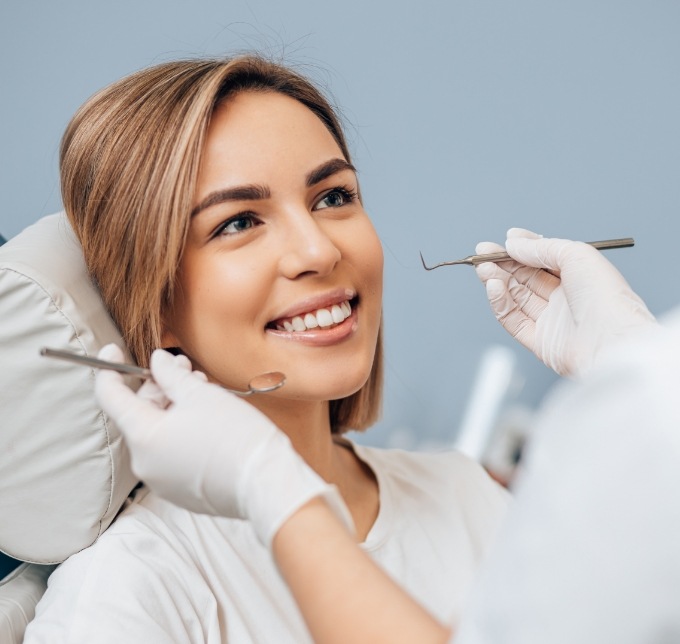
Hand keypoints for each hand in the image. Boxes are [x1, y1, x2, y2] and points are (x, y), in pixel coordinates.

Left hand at [95, 345, 352, 545]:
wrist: (266, 484)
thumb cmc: (235, 436)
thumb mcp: (201, 394)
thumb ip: (171, 375)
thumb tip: (157, 362)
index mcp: (143, 437)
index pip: (110, 398)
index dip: (109, 369)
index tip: (113, 351)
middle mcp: (144, 463)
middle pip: (139, 414)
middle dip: (159, 387)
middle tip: (184, 368)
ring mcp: (162, 481)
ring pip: (158, 433)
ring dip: (173, 408)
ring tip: (203, 391)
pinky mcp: (181, 491)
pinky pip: (171, 454)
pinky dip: (181, 432)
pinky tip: (207, 419)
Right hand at [475, 228, 656, 375]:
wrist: (612, 342)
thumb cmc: (606, 298)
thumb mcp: (576, 255)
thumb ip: (541, 248)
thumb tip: (513, 243)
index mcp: (579, 277)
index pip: (544, 260)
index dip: (523, 249)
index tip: (504, 241)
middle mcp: (565, 298)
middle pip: (525, 278)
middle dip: (503, 264)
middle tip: (482, 253)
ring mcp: (551, 320)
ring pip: (516, 297)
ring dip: (497, 280)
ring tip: (483, 268)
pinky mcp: (539, 341)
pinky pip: (512, 319)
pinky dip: (499, 302)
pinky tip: (493, 287)